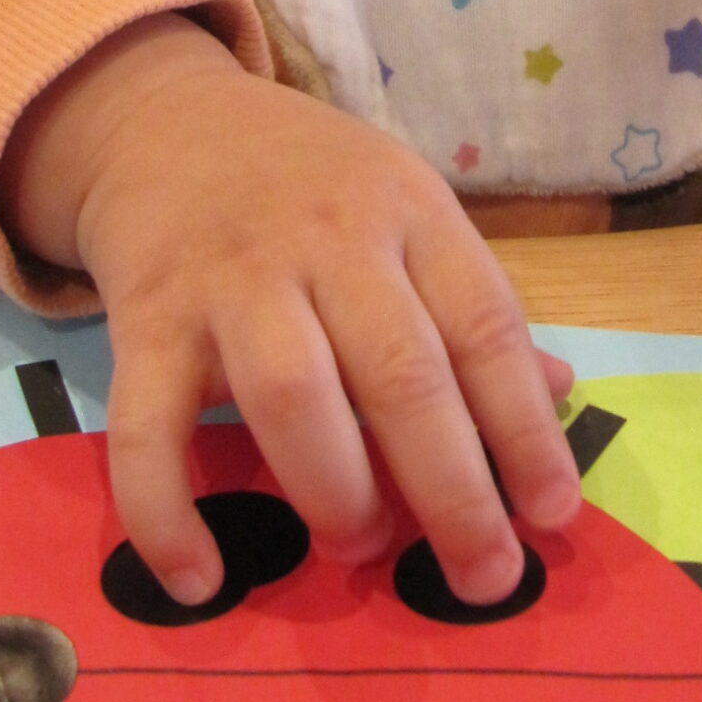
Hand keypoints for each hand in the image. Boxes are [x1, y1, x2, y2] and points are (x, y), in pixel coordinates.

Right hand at [0, 17, 580, 610]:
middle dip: (452, 490)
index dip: (527, 429)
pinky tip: (200, 579)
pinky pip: (149, 426)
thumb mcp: (406, 212)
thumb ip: (471, 306)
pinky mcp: (145, 317)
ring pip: (292, 394)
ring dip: (336, 490)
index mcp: (410, 212)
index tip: (553, 515)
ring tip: (363, 548)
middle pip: (401, 373)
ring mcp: (231, 278)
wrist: (164, 123)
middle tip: (482, 575)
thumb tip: (557, 395)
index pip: (485, 326)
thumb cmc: (309, 185)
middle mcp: (328, 239)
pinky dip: (167, 511)